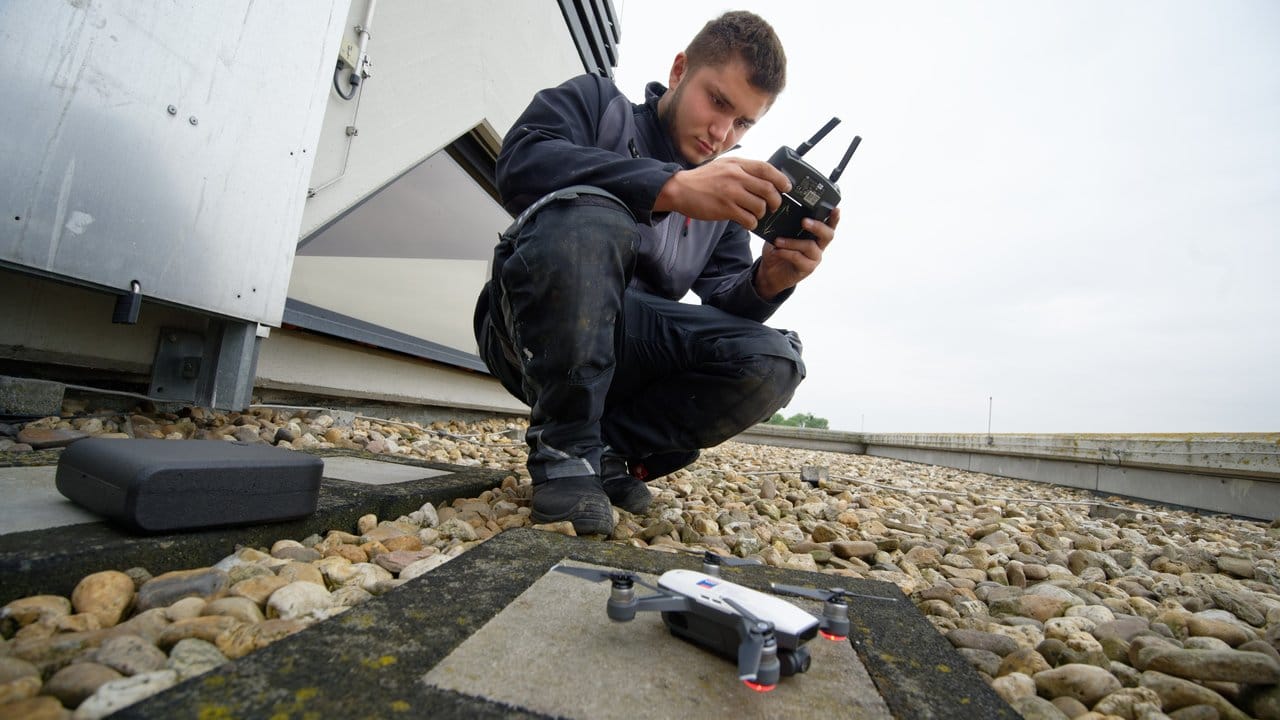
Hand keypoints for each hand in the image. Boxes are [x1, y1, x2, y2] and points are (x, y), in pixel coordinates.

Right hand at [654, 157, 790, 228]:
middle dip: (776, 201)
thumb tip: (764, 179)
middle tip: (774, 206)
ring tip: (756, 214)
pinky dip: (752, 223)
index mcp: (737, 164)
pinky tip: (747, 222)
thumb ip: (742, 170)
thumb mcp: (724, 165)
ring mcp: (731, 193)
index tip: (786, 187)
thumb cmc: (702, 179)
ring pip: (760, 206)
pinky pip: (748, 219)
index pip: (767, 169)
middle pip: (768, 190)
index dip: (781, 179)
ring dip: (762, 213)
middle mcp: (736, 176)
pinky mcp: (725, 209)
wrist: (679, 189)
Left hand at [754, 207, 839, 299]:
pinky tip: (776, 251)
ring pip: (810, 246)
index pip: (828, 225)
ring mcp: (814, 258)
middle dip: (818, 227)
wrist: (769, 272)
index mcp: (815, 235)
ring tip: (777, 241)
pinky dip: (786, 253)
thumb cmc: (777, 250)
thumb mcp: (780, 234)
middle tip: (804, 222)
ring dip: (792, 242)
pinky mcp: (807, 268)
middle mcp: (818, 246)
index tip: (835, 209)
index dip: (834, 218)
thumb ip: (786, 225)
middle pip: (828, 235)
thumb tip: (783, 213)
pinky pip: (799, 258)